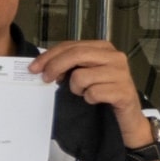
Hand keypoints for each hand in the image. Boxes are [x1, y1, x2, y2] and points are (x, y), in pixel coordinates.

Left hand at [31, 40, 147, 143]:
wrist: (126, 115)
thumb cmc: (102, 91)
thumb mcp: (84, 72)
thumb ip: (68, 64)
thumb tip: (42, 66)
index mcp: (103, 48)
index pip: (71, 46)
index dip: (49, 56)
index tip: (33, 68)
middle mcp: (115, 57)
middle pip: (76, 55)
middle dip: (55, 67)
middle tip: (46, 79)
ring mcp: (122, 74)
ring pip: (81, 76)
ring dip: (76, 88)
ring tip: (84, 92)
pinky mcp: (124, 91)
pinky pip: (93, 93)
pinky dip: (89, 99)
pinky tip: (95, 100)